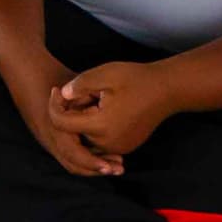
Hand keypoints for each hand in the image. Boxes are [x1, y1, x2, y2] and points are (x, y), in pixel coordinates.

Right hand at [2, 55, 119, 178]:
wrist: (28, 73)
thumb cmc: (54, 78)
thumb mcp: (77, 87)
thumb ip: (90, 100)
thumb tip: (114, 114)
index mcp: (55, 128)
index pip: (76, 155)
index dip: (95, 161)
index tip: (115, 162)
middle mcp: (50, 138)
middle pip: (74, 164)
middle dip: (97, 168)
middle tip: (119, 168)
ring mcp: (48, 140)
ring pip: (71, 163)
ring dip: (92, 166)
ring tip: (115, 165)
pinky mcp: (50, 139)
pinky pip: (68, 157)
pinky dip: (86, 159)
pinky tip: (104, 156)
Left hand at [47, 58, 178, 160]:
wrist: (167, 91)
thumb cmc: (136, 79)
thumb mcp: (105, 74)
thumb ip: (80, 84)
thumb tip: (62, 93)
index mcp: (100, 125)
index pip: (61, 123)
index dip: (55, 105)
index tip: (57, 89)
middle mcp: (107, 142)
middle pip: (73, 132)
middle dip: (70, 113)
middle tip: (79, 93)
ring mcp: (117, 148)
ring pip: (85, 139)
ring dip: (82, 122)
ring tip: (93, 100)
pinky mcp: (124, 147)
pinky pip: (100, 142)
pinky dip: (95, 128)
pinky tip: (104, 109)